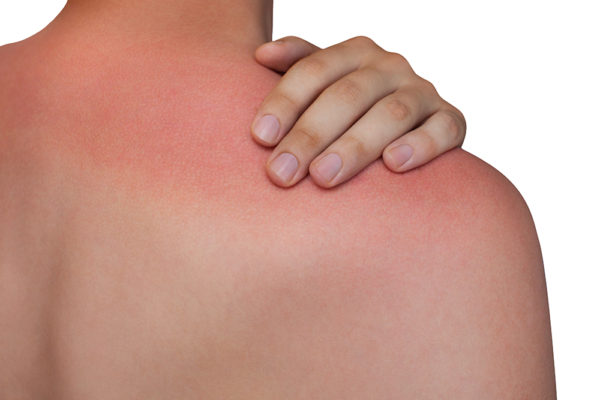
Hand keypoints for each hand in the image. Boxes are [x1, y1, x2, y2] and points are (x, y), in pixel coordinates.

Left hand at [251, 36, 465, 187]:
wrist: (409, 124)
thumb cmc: (349, 110)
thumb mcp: (323, 83)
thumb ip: (297, 66)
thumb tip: (261, 55)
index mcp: (354, 53)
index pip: (313, 70)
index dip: (285, 101)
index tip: (260, 137)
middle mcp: (389, 67)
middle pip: (346, 95)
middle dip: (310, 135)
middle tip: (282, 173)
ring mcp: (422, 93)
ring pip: (391, 113)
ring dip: (355, 146)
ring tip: (323, 177)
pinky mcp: (451, 121)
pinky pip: (443, 129)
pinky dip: (421, 144)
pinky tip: (394, 164)